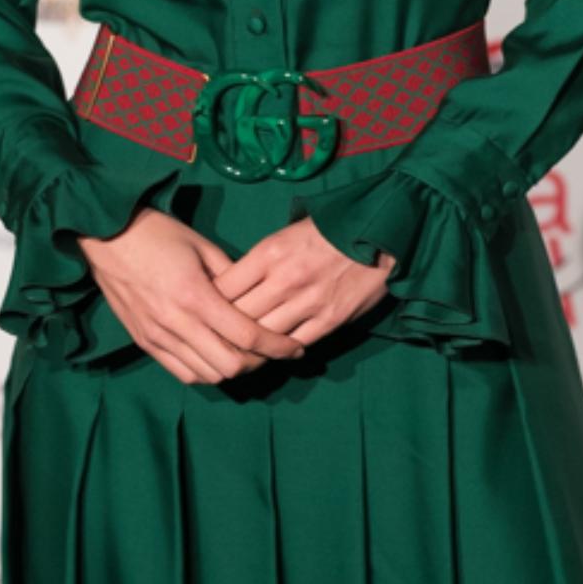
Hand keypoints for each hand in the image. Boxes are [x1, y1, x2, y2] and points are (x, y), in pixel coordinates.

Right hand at [75, 208, 381, 387]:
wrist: (104, 236)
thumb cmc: (156, 233)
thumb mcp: (201, 245)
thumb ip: (232, 276)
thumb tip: (256, 298)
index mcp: (195, 296)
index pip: (246, 336)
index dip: (276, 347)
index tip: (295, 348)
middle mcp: (176, 323)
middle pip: (230, 365)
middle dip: (258, 363)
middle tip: (270, 352)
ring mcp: (157, 337)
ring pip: (207, 375)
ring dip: (231, 370)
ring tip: (245, 356)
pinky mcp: (145, 343)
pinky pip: (182, 373)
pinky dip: (205, 372)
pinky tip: (216, 358)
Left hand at [209, 214, 395, 349]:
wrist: (378, 232)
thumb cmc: (326, 232)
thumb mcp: (285, 235)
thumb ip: (259, 263)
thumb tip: (230, 289)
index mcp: (268, 253)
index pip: (224, 288)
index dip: (209, 303)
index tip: (205, 311)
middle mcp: (284, 279)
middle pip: (239, 316)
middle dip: (224, 330)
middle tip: (216, 339)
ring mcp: (308, 302)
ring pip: (264, 335)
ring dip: (251, 346)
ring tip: (241, 351)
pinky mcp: (329, 319)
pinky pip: (295, 343)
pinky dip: (282, 351)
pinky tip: (275, 352)